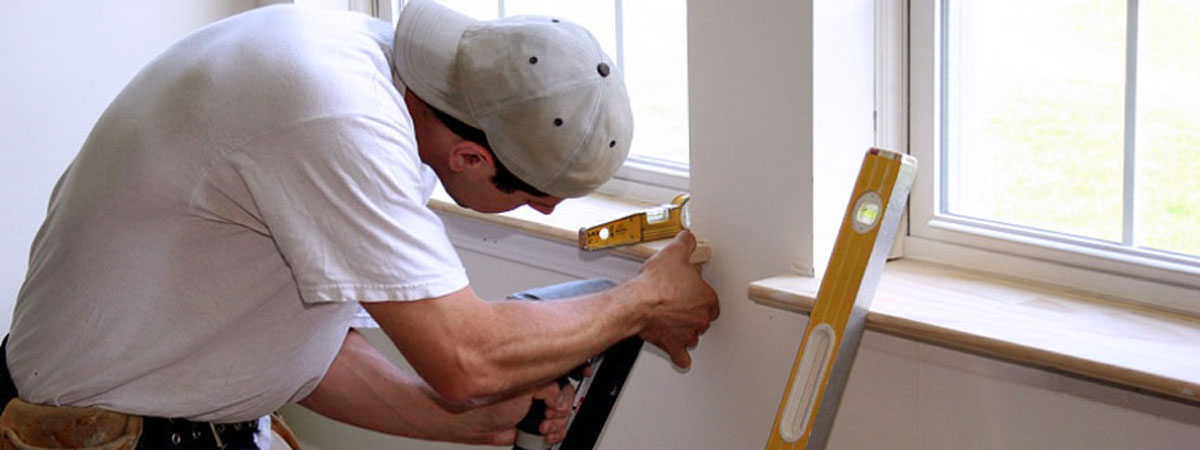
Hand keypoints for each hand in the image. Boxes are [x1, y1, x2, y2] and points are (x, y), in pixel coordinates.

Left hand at [452, 381, 575, 445]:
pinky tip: (544, 432)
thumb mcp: (524, 386)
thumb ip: (547, 386)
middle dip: (562, 407)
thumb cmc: (490, 400)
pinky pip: (558, 428)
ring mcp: (540, 407)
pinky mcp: (539, 424)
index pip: (563, 372)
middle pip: (568, 395)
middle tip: (548, 412)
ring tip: (542, 425)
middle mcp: (540, 388)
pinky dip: (556, 432)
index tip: (570, 388)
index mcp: (537, 373)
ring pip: (565, 413)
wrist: (477, 423)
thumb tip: (560, 395)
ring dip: (558, 422)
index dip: (571, 380)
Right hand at [629, 231, 719, 367]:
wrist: (637, 303)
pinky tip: (678, 352)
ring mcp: (687, 333)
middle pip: (702, 316)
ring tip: (674, 320)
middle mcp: (700, 318)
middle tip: (678, 301)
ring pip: (693, 334)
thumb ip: (685, 242)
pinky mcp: (672, 345)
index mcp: (706, 298)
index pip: (711, 299)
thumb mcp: (674, 252)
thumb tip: (688, 238)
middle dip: (692, 310)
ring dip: (686, 329)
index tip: (691, 289)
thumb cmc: (656, 284)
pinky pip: (681, 355)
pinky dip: (680, 355)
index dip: (700, 292)